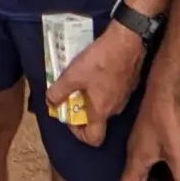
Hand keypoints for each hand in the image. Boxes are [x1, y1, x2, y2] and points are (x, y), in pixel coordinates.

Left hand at [43, 20, 145, 146]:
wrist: (127, 41)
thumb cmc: (100, 61)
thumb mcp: (73, 75)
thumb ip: (59, 91)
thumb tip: (50, 102)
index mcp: (102, 111)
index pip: (94, 139)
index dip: (78, 133)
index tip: (70, 117)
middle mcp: (115, 109)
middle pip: (98, 121)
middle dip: (82, 110)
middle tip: (71, 93)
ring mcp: (125, 97)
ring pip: (105, 105)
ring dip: (91, 97)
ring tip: (81, 80)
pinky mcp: (129, 84)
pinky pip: (112, 93)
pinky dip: (102, 88)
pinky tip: (95, 70)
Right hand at [119, 74, 179, 180]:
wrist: (163, 91)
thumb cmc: (167, 123)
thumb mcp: (177, 153)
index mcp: (136, 160)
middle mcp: (132, 152)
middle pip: (131, 179)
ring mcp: (137, 141)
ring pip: (138, 167)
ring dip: (148, 179)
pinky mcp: (144, 134)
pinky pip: (143, 156)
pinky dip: (152, 166)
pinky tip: (167, 165)